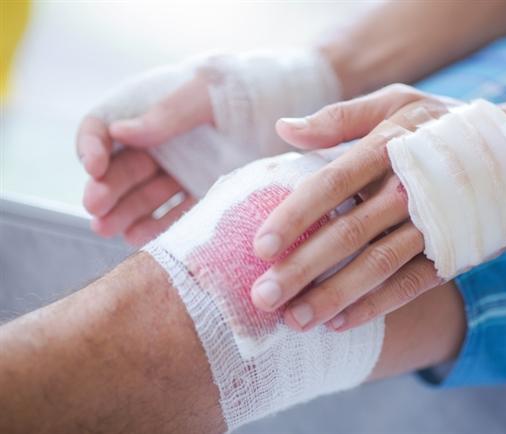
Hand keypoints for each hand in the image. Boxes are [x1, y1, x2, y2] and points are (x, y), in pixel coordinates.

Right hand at [78, 50, 340, 245]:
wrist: (301, 100)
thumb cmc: (255, 84)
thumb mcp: (212, 89)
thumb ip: (171, 111)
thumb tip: (122, 131)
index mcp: (155, 110)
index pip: (105, 127)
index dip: (91, 146)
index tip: (94, 166)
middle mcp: (164, 142)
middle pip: (122, 169)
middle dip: (106, 190)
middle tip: (96, 211)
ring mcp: (186, 170)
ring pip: (145, 196)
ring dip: (125, 214)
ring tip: (110, 231)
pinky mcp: (210, 194)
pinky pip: (177, 214)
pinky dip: (158, 228)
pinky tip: (142, 239)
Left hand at [250, 84, 460, 331]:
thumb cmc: (442, 126)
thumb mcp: (395, 104)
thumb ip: (338, 119)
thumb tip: (283, 128)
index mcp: (387, 147)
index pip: (330, 185)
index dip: (293, 217)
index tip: (259, 247)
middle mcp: (408, 189)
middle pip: (347, 233)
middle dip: (302, 268)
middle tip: (263, 297)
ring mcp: (433, 224)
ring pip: (377, 266)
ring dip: (334, 296)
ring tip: (295, 321)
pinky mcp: (450, 252)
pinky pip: (410, 285)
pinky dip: (376, 306)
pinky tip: (340, 323)